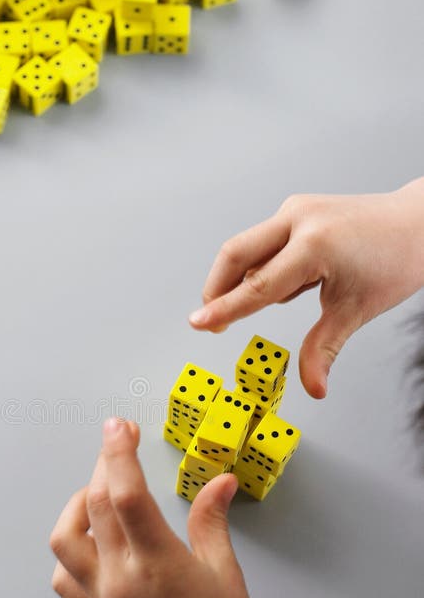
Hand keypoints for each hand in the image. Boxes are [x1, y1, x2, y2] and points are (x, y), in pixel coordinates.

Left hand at [50, 419, 266, 597]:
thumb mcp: (227, 575)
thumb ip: (212, 521)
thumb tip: (220, 480)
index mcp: (158, 563)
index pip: (127, 492)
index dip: (120, 451)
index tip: (120, 425)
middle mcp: (121, 578)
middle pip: (96, 503)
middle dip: (105, 463)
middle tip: (120, 443)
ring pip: (65, 537)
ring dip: (77, 504)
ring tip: (101, 493)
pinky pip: (64, 577)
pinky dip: (70, 550)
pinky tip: (93, 541)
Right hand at [189, 178, 423, 398]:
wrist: (419, 222)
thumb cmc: (397, 259)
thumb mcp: (357, 311)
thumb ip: (323, 349)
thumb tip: (312, 387)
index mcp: (315, 244)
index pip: (257, 286)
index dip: (224, 308)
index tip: (197, 322)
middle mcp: (299, 219)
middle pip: (235, 254)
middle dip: (217, 289)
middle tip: (211, 321)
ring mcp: (296, 210)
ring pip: (248, 249)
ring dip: (244, 280)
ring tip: (287, 298)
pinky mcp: (296, 210)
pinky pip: (265, 243)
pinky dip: (264, 267)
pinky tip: (293, 281)